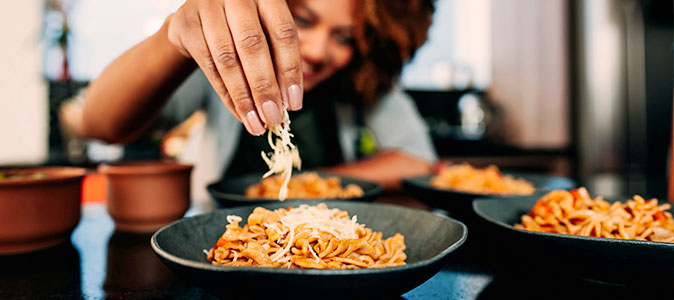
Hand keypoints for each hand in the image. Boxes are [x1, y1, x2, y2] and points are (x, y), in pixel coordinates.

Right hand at [167, 0, 303, 134]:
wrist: (202, 16)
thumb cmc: (245, 27)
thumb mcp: (267, 34)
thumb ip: (278, 60)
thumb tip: (287, 103)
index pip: (282, 33)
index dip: (290, 70)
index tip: (294, 104)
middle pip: (252, 45)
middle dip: (265, 88)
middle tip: (273, 119)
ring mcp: (208, 6)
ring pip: (227, 59)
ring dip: (243, 97)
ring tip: (256, 124)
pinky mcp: (186, 23)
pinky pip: (209, 66)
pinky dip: (226, 94)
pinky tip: (239, 113)